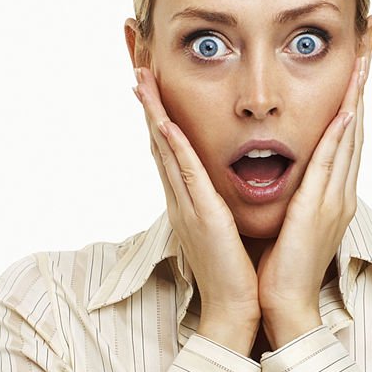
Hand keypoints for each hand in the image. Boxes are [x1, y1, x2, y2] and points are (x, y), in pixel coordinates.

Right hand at [134, 68, 260, 355]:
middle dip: (147, 102)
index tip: (151, 81)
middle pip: (158, 141)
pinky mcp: (202, 217)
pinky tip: (165, 124)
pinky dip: (174, 148)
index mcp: (189, 200)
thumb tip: (222, 186)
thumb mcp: (225, 228)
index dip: (159, 113)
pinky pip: (185, 176)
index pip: (170, 148)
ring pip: (165, 151)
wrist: (235, 308)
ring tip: (141, 79)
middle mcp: (181, 199)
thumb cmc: (236, 272)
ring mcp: (187, 207)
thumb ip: (219, 204)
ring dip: (153, 114)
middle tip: (135, 63)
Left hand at [257, 55, 367, 348]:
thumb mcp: (291, 222)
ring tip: (363, 62)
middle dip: (363, 87)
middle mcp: (341, 194)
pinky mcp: (321, 211)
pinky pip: (332, 164)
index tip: (356, 67)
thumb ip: (295, 195)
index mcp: (333, 196)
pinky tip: (345, 109)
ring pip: (350, 140)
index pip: (346, 138)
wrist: (285, 305)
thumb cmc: (282, 268)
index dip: (352, 100)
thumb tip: (288, 175)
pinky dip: (340, 134)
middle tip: (371, 47)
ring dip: (356, 99)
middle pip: (356, 130)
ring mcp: (335, 201)